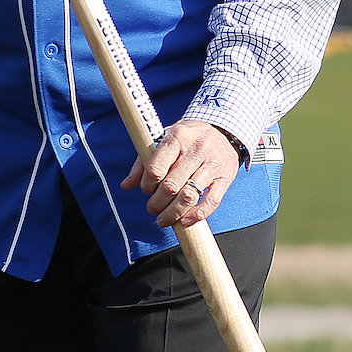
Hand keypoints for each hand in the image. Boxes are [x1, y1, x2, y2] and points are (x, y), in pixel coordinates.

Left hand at [123, 120, 241, 228]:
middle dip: (157, 203)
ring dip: (173, 212)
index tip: (146, 190)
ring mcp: (212, 165)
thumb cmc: (188, 137)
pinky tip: (184, 220)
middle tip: (152, 208)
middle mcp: (196, 150)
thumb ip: (144, 162)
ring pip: (189, 196)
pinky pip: (211, 202)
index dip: (147, 185)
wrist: (223, 130)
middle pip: (171, 186)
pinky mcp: (225, 178)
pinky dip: (196, 215)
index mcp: (177, 138)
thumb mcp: (164, 140)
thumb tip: (126, 185)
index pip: (156, 169)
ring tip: (164, 218)